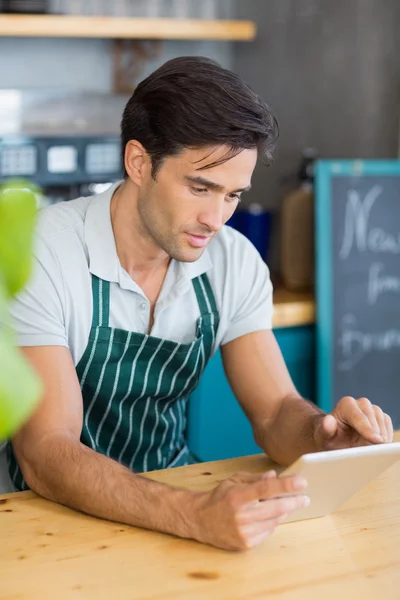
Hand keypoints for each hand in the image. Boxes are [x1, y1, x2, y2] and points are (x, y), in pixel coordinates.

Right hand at [192, 470, 308, 550]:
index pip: (266, 489)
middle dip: (294, 501)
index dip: (285, 485)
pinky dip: (272, 522)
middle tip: (305, 497)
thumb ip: (256, 479)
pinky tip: (268, 516)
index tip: (302, 481)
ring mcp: (244, 532)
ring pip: (275, 521)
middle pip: (276, 508)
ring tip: (287, 504)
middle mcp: (241, 516)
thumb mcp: (234, 481)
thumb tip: (275, 476)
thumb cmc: (220, 497)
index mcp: (238, 496)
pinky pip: (268, 531)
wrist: (201, 521)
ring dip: (284, 512)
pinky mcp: (247, 544)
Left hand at [314, 396, 393, 450]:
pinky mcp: (380, 417)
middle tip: (374, 451)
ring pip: (382, 421)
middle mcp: (360, 403)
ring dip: (381, 437)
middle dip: (375, 435)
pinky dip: (386, 436)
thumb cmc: (329, 437)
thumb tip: (328, 420)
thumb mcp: (323, 437)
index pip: (359, 417)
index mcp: (346, 405)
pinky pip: (387, 425)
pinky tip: (378, 446)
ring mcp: (372, 409)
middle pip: (373, 418)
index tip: (376, 441)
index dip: (368, 429)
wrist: (335, 438)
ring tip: (373, 450)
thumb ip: (325, 429)